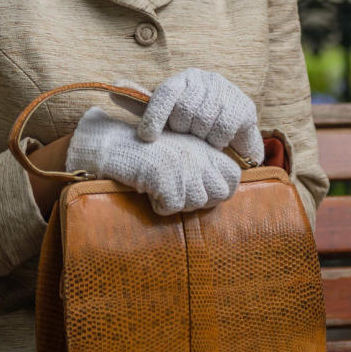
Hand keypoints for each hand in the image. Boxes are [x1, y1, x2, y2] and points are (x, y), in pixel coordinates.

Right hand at [66, 107, 240, 214]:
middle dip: (202, 201)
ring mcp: (183, 165)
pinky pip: (172, 207)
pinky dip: (159, 205)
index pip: (234, 175)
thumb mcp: (181, 153)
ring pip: (196, 203)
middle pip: (221, 193)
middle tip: (179, 193)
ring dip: (177, 202)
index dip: (222, 189)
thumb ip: (202, 168)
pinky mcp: (166, 177)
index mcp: (204, 148)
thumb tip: (222, 193)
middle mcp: (198, 155)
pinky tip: (149, 189)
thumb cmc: (147, 152)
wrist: (116, 144)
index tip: (203, 190)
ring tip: (160, 188)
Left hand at [138, 68, 264, 164]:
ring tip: (199, 140)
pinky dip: (216, 141)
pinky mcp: (244, 106)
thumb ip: (141, 104)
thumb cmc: (191, 124)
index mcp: (183, 78)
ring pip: (203, 120)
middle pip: (184, 110)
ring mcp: (226, 90)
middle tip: (185, 136)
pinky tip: (215, 141)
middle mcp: (205, 79)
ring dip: (199, 138)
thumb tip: (112, 88)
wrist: (230, 133)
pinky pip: (223, 128)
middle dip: (181, 130)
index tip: (146, 137)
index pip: (165, 93)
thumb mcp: (164, 115)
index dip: (154, 116)